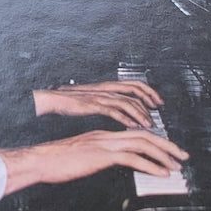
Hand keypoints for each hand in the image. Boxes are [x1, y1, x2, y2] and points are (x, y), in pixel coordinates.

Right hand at [0, 129, 188, 196]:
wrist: (40, 160)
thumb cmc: (55, 162)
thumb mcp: (81, 158)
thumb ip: (97, 158)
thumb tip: (109, 166)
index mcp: (103, 136)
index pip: (135, 135)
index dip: (155, 142)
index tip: (167, 153)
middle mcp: (107, 136)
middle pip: (145, 135)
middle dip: (167, 146)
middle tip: (182, 156)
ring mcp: (105, 143)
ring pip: (143, 144)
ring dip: (164, 155)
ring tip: (176, 165)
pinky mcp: (102, 155)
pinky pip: (133, 158)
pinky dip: (150, 165)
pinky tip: (160, 173)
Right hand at [33, 79, 163, 127]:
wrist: (52, 99)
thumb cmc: (70, 102)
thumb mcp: (93, 101)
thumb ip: (106, 104)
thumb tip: (118, 112)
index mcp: (108, 87)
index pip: (135, 84)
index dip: (148, 92)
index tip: (157, 102)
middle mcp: (107, 89)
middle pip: (135, 91)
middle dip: (149, 102)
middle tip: (158, 113)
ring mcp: (101, 96)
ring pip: (127, 102)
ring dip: (140, 114)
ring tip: (148, 125)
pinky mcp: (93, 105)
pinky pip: (113, 111)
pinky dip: (125, 118)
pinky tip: (132, 126)